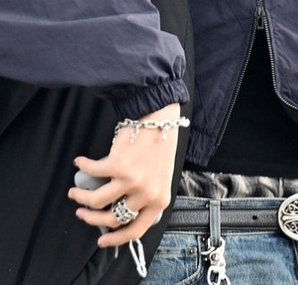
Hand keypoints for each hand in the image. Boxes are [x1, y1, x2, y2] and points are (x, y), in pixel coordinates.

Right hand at [68, 103, 180, 247]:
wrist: (161, 118)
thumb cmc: (159, 147)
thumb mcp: (160, 178)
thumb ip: (144, 197)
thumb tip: (117, 212)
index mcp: (159, 200)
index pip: (135, 230)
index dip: (115, 240)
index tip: (101, 241)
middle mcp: (146, 194)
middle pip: (112, 218)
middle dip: (91, 218)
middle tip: (81, 212)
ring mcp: (131, 181)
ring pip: (97, 200)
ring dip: (80, 197)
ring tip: (75, 192)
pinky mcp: (118, 165)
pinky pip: (93, 172)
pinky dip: (83, 166)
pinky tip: (80, 162)